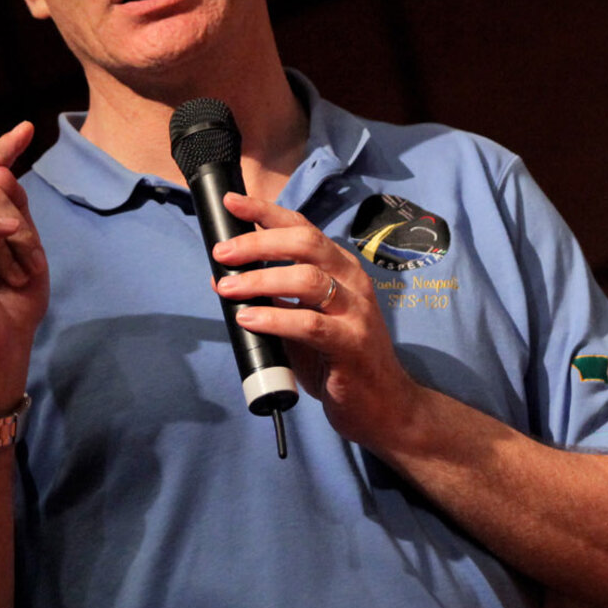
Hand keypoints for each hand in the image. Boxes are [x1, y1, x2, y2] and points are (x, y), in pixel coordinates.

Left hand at [210, 192, 422, 452]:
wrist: (384, 406)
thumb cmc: (339, 361)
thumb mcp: (302, 323)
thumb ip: (272, 301)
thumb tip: (222, 280)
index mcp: (341, 270)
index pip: (303, 228)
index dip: (266, 212)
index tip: (232, 201)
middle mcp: (352, 282)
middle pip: (306, 243)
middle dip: (259, 242)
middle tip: (223, 252)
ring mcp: (356, 312)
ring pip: (309, 279)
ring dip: (262, 279)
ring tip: (228, 288)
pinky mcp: (353, 344)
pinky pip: (311, 324)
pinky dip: (277, 317)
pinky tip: (250, 318)